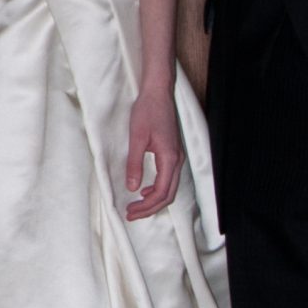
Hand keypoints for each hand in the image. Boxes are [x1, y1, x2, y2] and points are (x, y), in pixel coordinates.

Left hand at [123, 85, 185, 220]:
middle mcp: (177, 160)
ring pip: (170, 188)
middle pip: (168, 195)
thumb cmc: (147, 112)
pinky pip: (169, 178)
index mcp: (169, 158)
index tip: (129, 211)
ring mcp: (177, 157)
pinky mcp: (173, 153)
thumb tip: (133, 187)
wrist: (158, 93)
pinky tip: (145, 190)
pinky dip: (158, 189)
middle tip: (131, 214)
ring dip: (154, 201)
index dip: (146, 206)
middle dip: (150, 209)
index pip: (161, 193)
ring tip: (136, 207)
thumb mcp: (136, 138)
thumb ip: (135, 163)